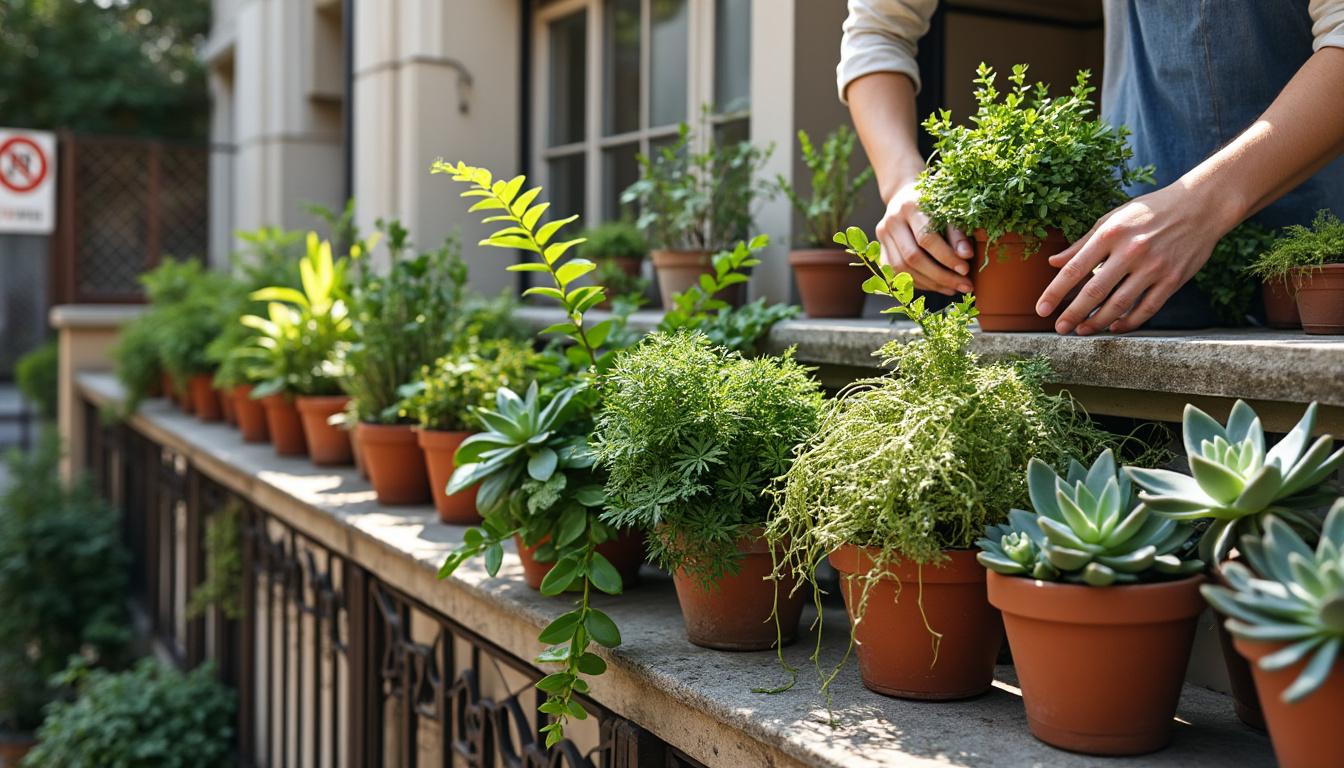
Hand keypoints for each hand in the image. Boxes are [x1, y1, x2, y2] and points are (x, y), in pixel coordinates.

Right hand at [875, 179, 973, 295]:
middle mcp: (891, 221)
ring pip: (902, 269)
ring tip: (953, 288)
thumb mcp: (949, 211)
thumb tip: (966, 257)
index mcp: (909, 206)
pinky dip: (918, 283)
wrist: (904, 196)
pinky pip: (896, 274)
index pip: (926, 238)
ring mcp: (882, 237)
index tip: (965, 270)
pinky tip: (937, 285)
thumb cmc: (933, 203)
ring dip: (930, 283)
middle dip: (940, 276)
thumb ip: (957, 233)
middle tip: (963, 286)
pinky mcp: (880, 250)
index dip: (947, 257)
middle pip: (912, 257)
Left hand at [1035, 184, 1228, 334]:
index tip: (1041, 310)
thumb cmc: (1150, 211)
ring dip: (1097, 322)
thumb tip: (1053, 262)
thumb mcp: (1112, 218)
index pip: (1074, 269)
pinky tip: (1114, 327)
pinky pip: (1147, 309)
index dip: (1054, 293)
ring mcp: (1154, 267)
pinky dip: (1129, 322)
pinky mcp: (1173, 279)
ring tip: (1083, 331)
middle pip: (1094, 292)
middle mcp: (1131, 251)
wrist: (1201, 205)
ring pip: (1119, 305)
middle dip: (1073, 314)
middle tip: (1060, 328)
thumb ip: (1082, 243)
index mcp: (1110, 234)